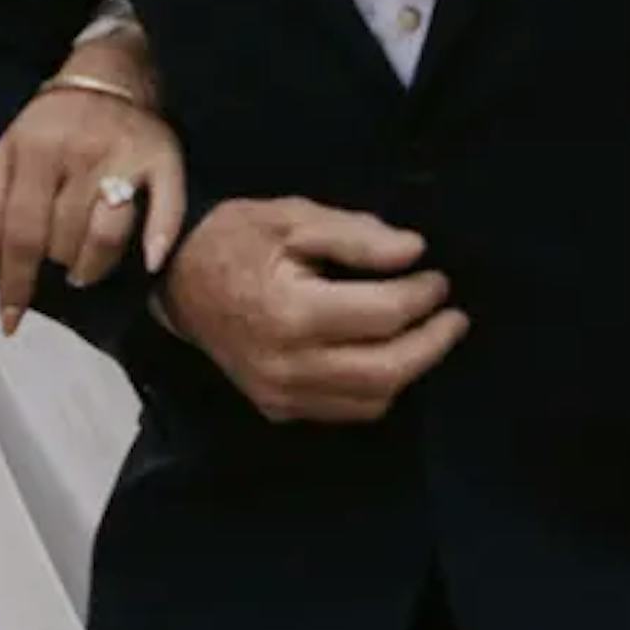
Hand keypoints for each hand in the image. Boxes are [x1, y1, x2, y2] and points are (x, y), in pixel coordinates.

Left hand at [0, 78, 189, 330]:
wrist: (109, 75)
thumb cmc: (48, 126)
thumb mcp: (4, 156)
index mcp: (33, 150)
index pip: (21, 231)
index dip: (15, 282)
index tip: (11, 321)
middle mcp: (79, 152)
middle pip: (63, 240)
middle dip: (55, 264)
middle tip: (57, 261)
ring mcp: (124, 156)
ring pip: (106, 236)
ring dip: (92, 266)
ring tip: (84, 268)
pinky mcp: (164, 158)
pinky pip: (166, 208)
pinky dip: (159, 240)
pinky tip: (149, 262)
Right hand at [156, 194, 465, 424]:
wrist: (175, 281)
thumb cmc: (234, 239)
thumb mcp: (293, 217)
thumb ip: (357, 235)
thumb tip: (415, 252)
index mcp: (291, 312)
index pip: (383, 315)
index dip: (423, 297)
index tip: (439, 279)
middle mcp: (288, 364)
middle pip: (387, 371)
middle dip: (432, 344)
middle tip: (454, 317)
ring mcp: (280, 394)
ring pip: (371, 400)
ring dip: (409, 370)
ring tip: (426, 335)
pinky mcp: (277, 408)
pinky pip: (345, 411)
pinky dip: (376, 389)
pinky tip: (386, 357)